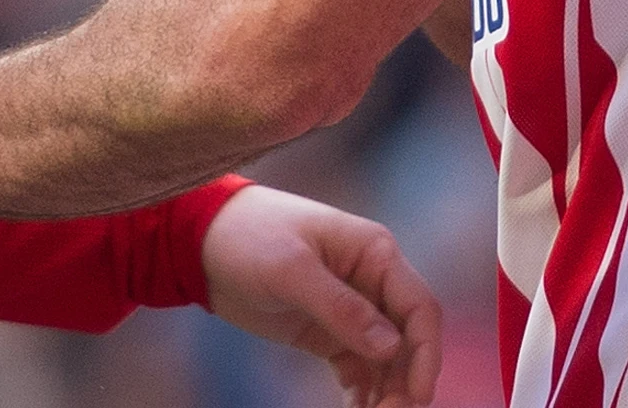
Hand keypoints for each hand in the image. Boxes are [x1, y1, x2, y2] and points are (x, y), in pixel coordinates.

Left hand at [202, 186, 441, 407]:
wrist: (201, 240)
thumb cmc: (248, 236)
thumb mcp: (291, 269)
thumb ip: (341, 307)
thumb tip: (391, 347)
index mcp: (374, 253)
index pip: (419, 308)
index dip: (426, 353)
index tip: (418, 395)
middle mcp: (371, 280)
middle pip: (407, 339)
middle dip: (406, 380)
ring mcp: (350, 307)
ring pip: (386, 359)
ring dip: (386, 391)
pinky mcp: (326, 330)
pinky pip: (357, 367)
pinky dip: (362, 392)